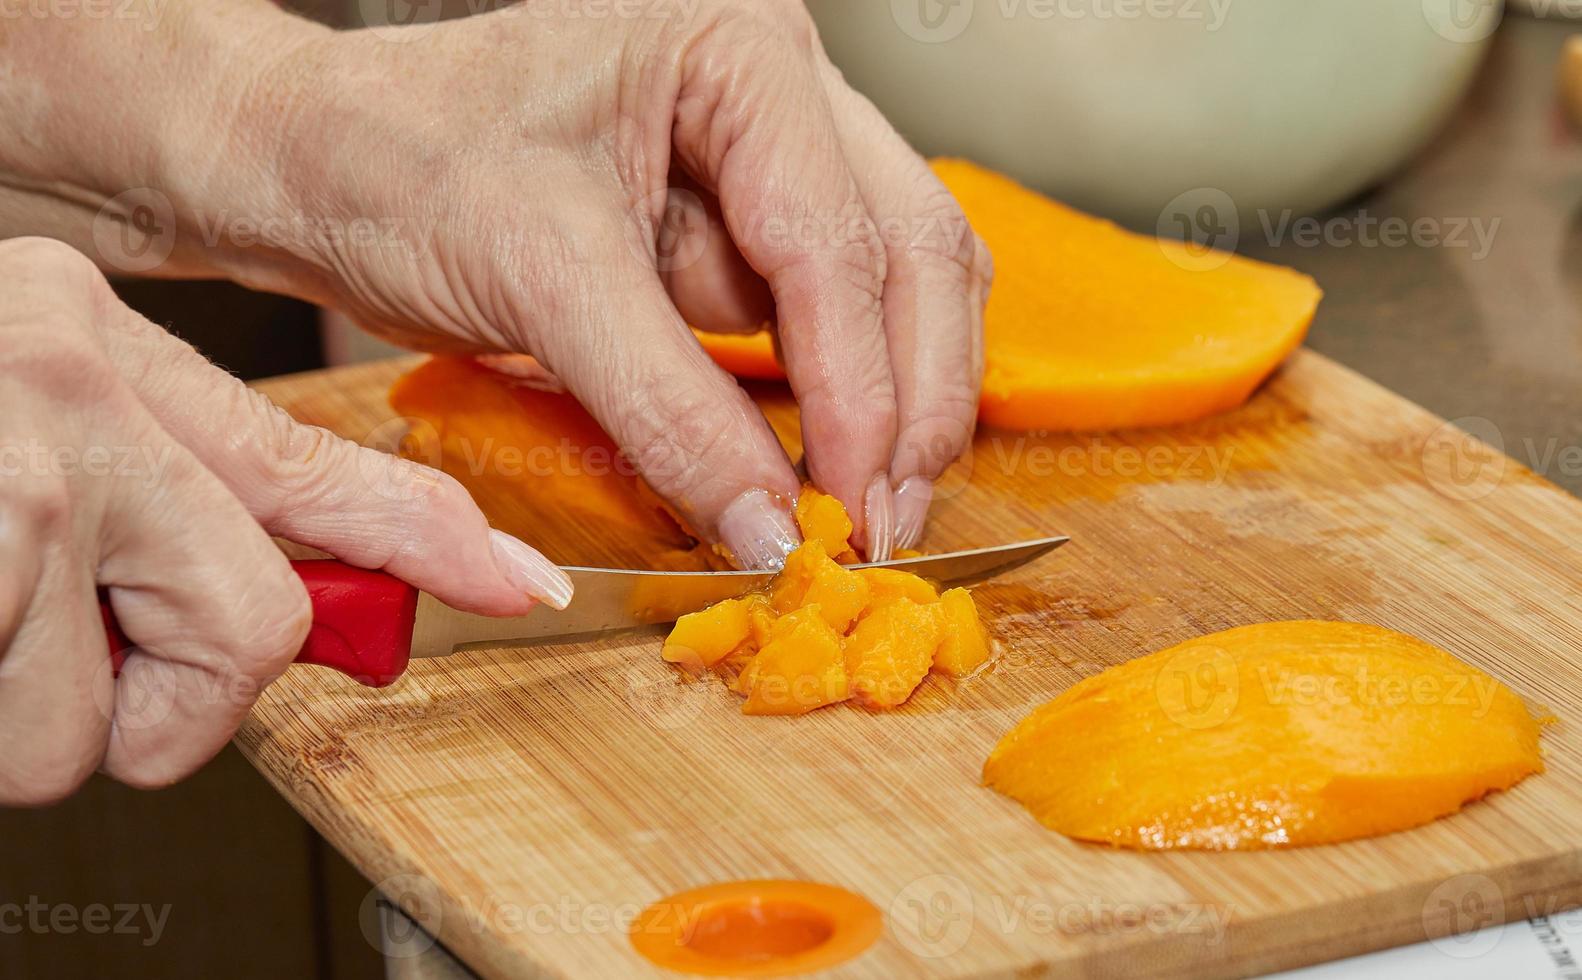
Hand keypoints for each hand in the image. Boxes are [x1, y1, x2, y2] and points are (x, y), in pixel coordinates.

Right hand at [0, 238, 570, 804]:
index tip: (522, 583)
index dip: (425, 541)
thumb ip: (165, 500)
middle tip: (67, 658)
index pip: (309, 464)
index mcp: (100, 348)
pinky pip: (43, 741)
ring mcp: (30, 464)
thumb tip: (300, 609)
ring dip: (49, 719)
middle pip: (256, 622)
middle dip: (166, 693)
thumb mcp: (26, 423)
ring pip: (136, 716)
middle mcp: (81, 384)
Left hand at [132, 1, 987, 565]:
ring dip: (887, 406)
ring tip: (860, 511)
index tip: (852, 508)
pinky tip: (821, 467)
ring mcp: (769, 166)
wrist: (314, 169)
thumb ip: (667, 404)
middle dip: (907, 398)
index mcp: (738, 53)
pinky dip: (832, 402)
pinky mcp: (739, 237)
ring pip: (892, 290)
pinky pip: (822, 325)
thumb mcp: (541, 277)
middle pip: (912, 252)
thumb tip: (771, 523)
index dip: (860, 387)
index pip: (837, 238)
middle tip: (885, 520)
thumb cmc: (399, 162)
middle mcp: (778, 96)